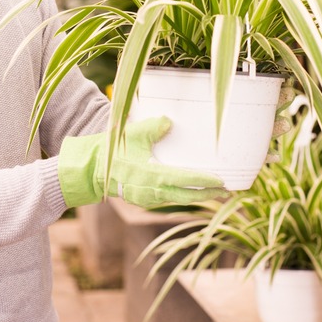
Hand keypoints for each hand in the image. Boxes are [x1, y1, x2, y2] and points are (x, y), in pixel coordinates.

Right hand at [57, 116, 225, 207]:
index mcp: (151, 177)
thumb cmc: (113, 151)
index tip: (221, 180)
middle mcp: (152, 193)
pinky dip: (185, 196)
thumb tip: (169, 121)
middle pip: (187, 196)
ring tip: (218, 192)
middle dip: (209, 194)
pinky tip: (196, 191)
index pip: (184, 180)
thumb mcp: (132, 135)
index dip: (204, 181)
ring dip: (199, 196)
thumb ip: (153, 127)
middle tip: (230, 190)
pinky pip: (171, 200)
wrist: (91, 170)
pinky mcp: (146, 200)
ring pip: (180, 200)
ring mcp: (149, 199)